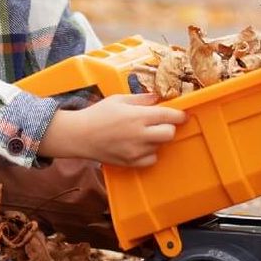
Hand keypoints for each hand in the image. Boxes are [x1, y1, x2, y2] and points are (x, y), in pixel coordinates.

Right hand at [39, 94, 186, 166]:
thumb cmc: (98, 114)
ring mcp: (135, 151)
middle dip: (168, 127)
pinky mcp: (131, 162)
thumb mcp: (119, 99)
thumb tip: (158, 98)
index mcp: (138, 116)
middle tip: (159, 123)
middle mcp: (139, 135)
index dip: (179, 115)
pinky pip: (151, 159)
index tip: (182, 114)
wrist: (79, 136)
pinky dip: (150, 153)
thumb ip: (142, 99)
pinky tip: (140, 145)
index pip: (169, 116)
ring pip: (160, 146)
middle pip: (170, 134)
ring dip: (157, 139)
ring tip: (143, 133)